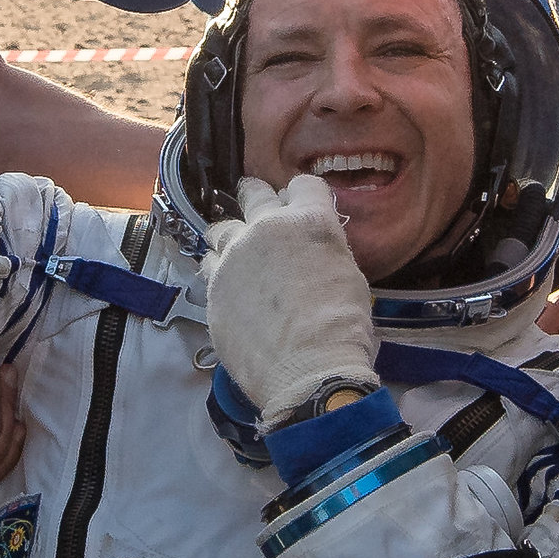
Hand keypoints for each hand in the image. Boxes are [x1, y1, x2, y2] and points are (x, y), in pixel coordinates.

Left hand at [201, 175, 378, 424]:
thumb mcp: (349, 279)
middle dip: (256, 198)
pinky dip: (218, 272)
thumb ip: (325, 255)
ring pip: (220, 228)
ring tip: (236, 254)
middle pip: (253, 193)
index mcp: (310, 221)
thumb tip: (314, 257)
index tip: (300, 208)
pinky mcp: (213, 286)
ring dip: (230, 237)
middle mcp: (267, 228)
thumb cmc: (343, 329)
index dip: (303, 196)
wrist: (308, 371)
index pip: (304, 185)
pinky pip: (208, 267)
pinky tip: (228, 287)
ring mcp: (234, 256)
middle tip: (258, 211)